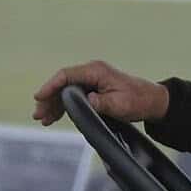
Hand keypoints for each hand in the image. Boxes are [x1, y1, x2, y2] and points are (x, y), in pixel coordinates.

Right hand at [32, 60, 168, 125]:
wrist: (152, 101)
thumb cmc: (138, 100)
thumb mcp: (120, 104)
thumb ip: (102, 102)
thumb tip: (87, 101)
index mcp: (96, 71)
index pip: (66, 75)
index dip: (51, 86)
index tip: (39, 97)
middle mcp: (92, 72)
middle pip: (63, 84)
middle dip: (49, 99)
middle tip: (38, 115)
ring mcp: (92, 80)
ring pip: (66, 91)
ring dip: (54, 105)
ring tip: (43, 120)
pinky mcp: (94, 89)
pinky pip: (73, 96)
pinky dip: (64, 106)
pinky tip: (55, 117)